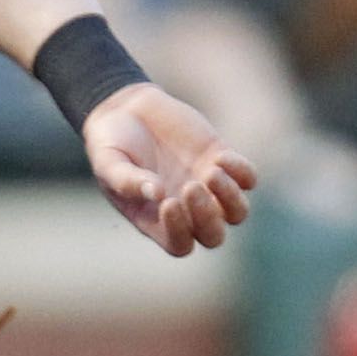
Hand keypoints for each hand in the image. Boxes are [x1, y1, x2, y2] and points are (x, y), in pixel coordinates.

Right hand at [80, 83, 255, 255]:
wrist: (127, 110)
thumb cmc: (111, 145)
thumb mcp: (108, 163)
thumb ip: (127, 180)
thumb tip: (157, 193)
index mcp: (157, 220)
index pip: (179, 245)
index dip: (179, 231)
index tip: (168, 201)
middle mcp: (187, 210)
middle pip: (213, 236)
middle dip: (207, 216)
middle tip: (190, 186)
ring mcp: (207, 187)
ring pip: (237, 213)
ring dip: (231, 198)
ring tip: (211, 171)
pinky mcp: (220, 160)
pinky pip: (248, 178)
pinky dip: (240, 172)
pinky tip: (219, 157)